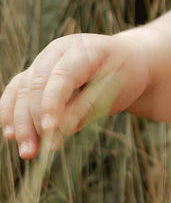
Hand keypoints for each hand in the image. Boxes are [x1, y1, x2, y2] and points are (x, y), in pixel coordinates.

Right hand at [1, 33, 149, 158]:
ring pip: (21, 90)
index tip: (50, 132)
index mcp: (83, 50)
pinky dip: (12, 112)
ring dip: (20, 123)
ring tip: (26, 152)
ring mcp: (44, 60)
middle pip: (35, 85)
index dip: (52, 104)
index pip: (61, 77)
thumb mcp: (116, 92)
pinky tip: (11, 134)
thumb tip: (60, 130)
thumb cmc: (125, 78)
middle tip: (34, 152)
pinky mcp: (36, 73)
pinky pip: (17, 90)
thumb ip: (88, 108)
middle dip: (32, 121)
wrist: (127, 62)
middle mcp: (57, 51)